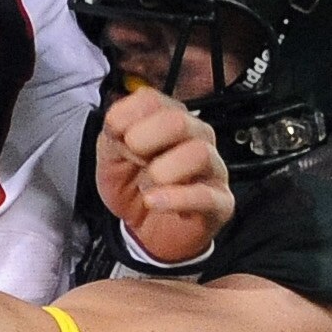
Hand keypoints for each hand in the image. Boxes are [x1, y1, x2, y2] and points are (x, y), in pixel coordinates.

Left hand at [96, 88, 233, 265]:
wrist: (145, 231)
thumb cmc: (134, 188)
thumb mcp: (112, 158)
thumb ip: (113, 134)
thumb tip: (118, 119)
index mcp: (168, 120)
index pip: (153, 100)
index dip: (129, 115)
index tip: (114, 133)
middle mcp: (196, 138)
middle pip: (181, 120)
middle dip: (148, 137)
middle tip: (132, 154)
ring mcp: (212, 169)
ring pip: (200, 153)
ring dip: (165, 169)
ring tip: (148, 183)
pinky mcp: (220, 202)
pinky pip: (206, 196)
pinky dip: (175, 198)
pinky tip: (153, 201)